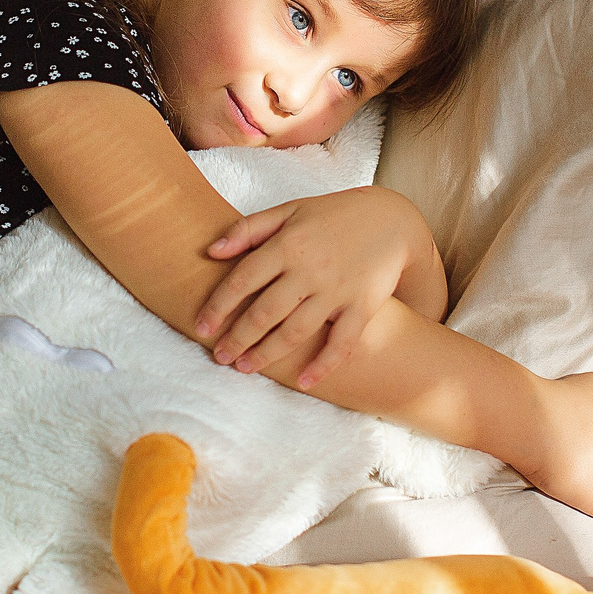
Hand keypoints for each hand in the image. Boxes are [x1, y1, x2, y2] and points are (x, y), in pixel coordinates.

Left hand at [193, 187, 444, 389]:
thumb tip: (211, 251)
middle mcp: (310, 270)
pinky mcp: (362, 306)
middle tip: (220, 357)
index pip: (243, 280)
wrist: (390, 219)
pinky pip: (341, 343)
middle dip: (238, 338)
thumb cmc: (332, 215)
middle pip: (265, 312)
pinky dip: (323, 365)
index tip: (201, 328)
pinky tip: (302, 383)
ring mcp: (337, 290)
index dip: (219, 306)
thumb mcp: (289, 210)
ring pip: (295, 331)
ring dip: (267, 354)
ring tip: (245, 368)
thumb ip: (248, 229)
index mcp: (288, 245)